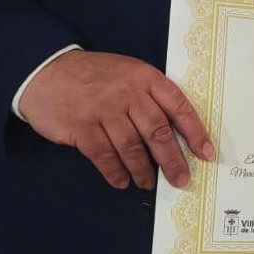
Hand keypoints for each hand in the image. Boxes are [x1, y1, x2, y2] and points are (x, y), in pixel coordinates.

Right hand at [19, 50, 213, 190]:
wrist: (48, 70)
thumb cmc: (96, 76)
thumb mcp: (129, 74)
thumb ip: (150, 97)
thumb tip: (174, 133)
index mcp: (145, 78)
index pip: (178, 106)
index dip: (195, 132)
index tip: (206, 153)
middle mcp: (128, 93)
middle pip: (157, 131)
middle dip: (172, 160)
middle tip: (181, 179)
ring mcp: (104, 110)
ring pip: (132, 147)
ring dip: (143, 170)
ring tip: (148, 183)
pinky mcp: (81, 127)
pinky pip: (104, 156)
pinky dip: (115, 172)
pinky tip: (122, 181)